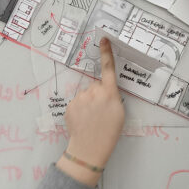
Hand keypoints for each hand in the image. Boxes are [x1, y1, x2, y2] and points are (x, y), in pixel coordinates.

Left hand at [57, 38, 123, 185]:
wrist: (89, 149)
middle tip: (101, 111)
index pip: (108, 68)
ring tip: (91, 118)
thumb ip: (112, 96)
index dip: (107, 53)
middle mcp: (94, 91)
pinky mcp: (69, 105)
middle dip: (99, 94)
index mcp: (109, 93)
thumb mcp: (119, 112)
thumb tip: (104, 90)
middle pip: (96, 86)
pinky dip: (80, 108)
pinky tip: (82, 119)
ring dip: (88, 102)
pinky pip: (77, 102)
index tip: (104, 39)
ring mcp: (80, 98)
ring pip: (86, 94)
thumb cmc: (109, 132)